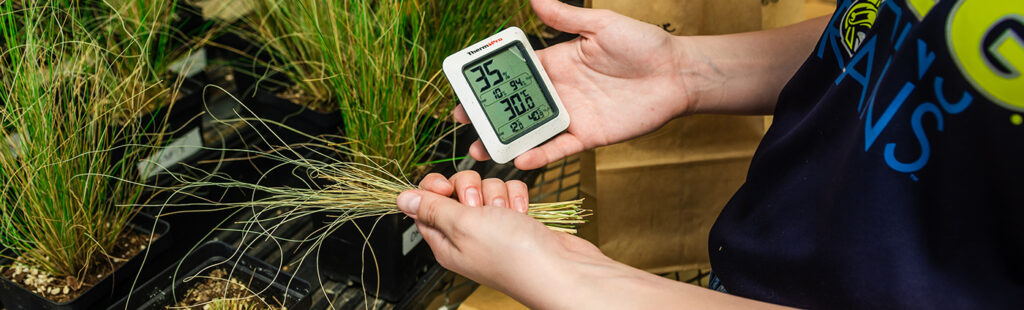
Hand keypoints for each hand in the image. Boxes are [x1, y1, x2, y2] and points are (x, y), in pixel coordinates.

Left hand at [397, 171, 608, 308]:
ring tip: (507, 215)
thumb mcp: (462, 225)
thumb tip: (401, 198)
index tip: (447, 187)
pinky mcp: (516, 220)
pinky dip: (517, 198)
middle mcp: (467, 235)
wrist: (560, 268)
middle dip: (473, 190)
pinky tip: (522, 214)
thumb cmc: (512, 254)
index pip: (426, 205)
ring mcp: (494, 228)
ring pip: (486, 188)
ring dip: (498, 194)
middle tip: (481, 208)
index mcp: (446, 242)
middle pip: (458, 191)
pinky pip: (509, 192)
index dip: (435, 189)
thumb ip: (432, 207)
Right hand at [456, 0, 696, 169]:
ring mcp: (572, 115)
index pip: (516, 72)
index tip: (465, 84)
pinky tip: (520, 159)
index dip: (490, 80)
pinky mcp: (588, 136)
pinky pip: (558, 148)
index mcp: (557, 62)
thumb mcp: (602, 25)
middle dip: (487, 114)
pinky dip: (539, 155)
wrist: (677, 74)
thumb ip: (567, 17)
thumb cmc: (644, 45)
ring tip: (479, 150)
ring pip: (530, 131)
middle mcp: (560, 91)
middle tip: (461, 120)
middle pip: (515, 105)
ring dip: (505, 141)